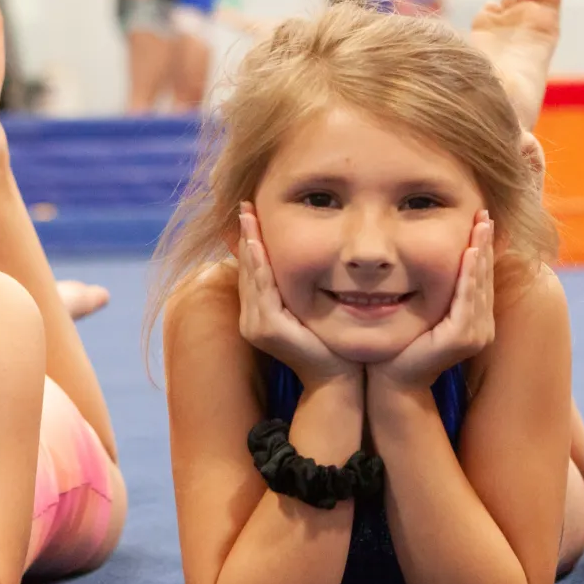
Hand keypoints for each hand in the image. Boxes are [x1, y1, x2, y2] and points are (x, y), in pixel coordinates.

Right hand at [237, 203, 361, 385]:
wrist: (337, 378)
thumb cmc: (329, 344)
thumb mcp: (308, 310)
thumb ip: (298, 292)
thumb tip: (301, 264)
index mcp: (258, 315)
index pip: (252, 271)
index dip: (250, 242)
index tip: (251, 213)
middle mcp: (251, 320)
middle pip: (247, 269)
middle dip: (246, 236)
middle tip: (246, 205)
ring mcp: (256, 325)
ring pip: (252, 275)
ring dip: (250, 244)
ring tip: (249, 216)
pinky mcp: (268, 327)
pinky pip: (263, 288)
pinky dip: (261, 264)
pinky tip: (259, 243)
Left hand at [368, 212, 495, 390]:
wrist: (393, 380)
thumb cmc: (403, 346)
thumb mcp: (425, 312)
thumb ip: (436, 292)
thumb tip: (433, 261)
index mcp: (475, 321)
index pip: (481, 278)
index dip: (482, 248)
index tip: (481, 220)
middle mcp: (482, 327)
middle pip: (484, 276)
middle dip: (485, 243)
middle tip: (484, 214)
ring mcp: (475, 334)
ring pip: (478, 284)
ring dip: (480, 253)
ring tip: (481, 226)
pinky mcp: (462, 337)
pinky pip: (467, 298)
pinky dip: (468, 274)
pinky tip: (470, 253)